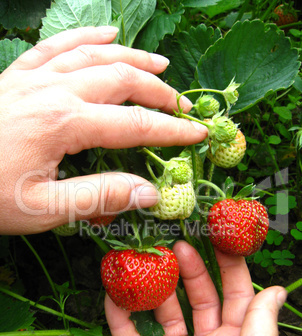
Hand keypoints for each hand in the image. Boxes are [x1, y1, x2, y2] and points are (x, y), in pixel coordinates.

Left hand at [0, 26, 206, 234]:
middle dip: (158, 92)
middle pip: (120, 79)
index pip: (133, 124)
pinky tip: (106, 34)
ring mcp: (33, 78)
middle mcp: (53, 91)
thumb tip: (149, 192)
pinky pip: (56, 45)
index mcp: (63, 123)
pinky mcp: (18, 76)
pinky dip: (85, 37)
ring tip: (160, 63)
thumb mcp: (44, 209)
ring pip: (94, 55)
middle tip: (182, 104)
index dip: (170, 130)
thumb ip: (99, 197)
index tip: (197, 133)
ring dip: (132, 57)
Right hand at [105, 241, 286, 335]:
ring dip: (155, 290)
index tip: (218, 238)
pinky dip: (120, 321)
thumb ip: (262, 323)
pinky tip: (114, 297)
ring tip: (146, 263)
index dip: (229, 265)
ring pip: (165, 316)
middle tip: (177, 245)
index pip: (237, 294)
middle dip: (191, 270)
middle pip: (200, 299)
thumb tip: (278, 289)